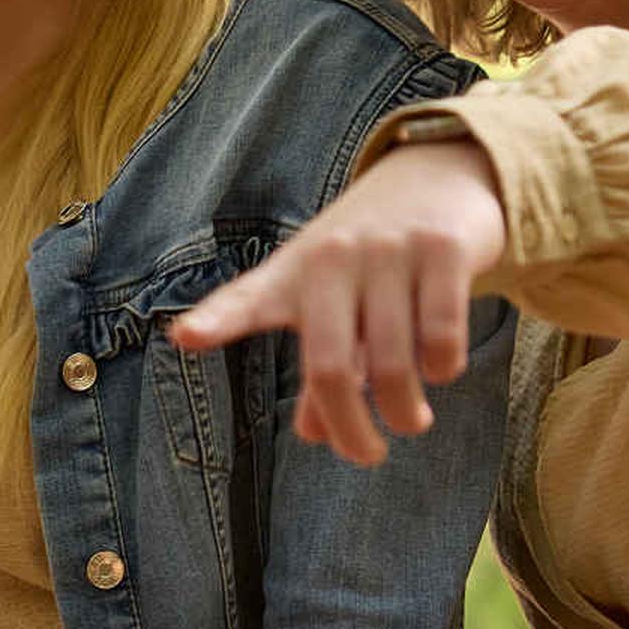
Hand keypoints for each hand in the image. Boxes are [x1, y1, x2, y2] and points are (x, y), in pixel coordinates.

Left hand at [165, 138, 505, 466]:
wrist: (438, 172)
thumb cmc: (370, 257)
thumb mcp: (333, 301)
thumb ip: (320, 367)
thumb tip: (316, 434)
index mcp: (294, 273)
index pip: (246, 300)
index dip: (215, 319)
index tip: (185, 336)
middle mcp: (334, 257)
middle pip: (329, 367)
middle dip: (351, 429)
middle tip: (368, 456)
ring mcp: (388, 250)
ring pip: (393, 362)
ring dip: (406, 411)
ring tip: (413, 420)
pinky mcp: (442, 248)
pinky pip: (441, 336)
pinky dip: (443, 368)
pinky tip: (441, 368)